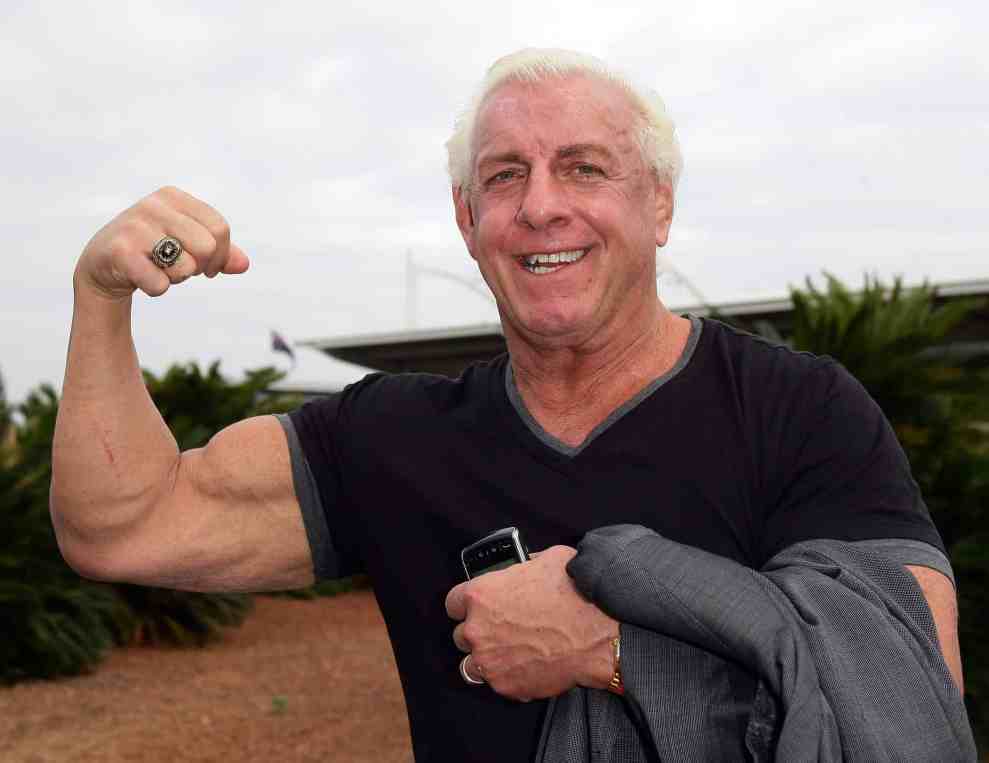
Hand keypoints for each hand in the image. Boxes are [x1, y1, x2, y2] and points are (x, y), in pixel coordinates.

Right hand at [75, 186, 249, 300]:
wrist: (102, 265)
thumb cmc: (153, 251)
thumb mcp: (188, 245)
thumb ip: (220, 253)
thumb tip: (243, 264)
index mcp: (173, 197)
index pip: (220, 228)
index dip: (221, 255)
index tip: (208, 267)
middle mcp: (153, 205)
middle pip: (207, 247)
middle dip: (200, 268)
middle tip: (183, 270)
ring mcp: (134, 227)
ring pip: (186, 267)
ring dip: (177, 278)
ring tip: (159, 269)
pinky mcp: (120, 252)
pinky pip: (161, 284)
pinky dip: (157, 289)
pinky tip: (141, 277)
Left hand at [444, 545, 617, 701]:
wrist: (596, 636)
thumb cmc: (574, 595)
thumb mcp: (549, 559)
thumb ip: (526, 563)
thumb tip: (527, 566)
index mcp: (480, 595)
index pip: (453, 602)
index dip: (467, 604)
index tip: (479, 607)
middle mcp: (476, 629)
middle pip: (461, 635)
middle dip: (480, 632)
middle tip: (503, 630)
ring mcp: (488, 661)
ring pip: (471, 664)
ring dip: (486, 658)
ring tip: (509, 653)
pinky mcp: (504, 685)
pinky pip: (497, 682)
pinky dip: (509, 677)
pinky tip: (528, 666)